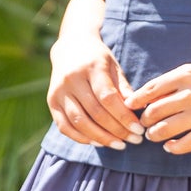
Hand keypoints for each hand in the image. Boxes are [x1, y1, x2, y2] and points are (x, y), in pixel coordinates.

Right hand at [47, 34, 143, 148]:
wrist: (70, 45)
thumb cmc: (98, 58)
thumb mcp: (114, 66)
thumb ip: (124, 88)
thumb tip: (138, 111)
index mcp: (91, 67)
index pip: (108, 98)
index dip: (124, 117)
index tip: (138, 130)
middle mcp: (72, 79)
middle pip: (95, 112)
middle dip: (117, 130)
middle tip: (134, 140)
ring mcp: (59, 91)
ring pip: (79, 122)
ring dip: (101, 138)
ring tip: (119, 145)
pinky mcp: (51, 101)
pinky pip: (64, 126)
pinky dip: (81, 138)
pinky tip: (98, 142)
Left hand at [127, 58, 190, 154]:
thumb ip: (174, 82)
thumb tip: (149, 97)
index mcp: (184, 75)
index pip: (149, 90)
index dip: (136, 101)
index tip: (131, 107)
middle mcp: (190, 94)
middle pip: (153, 112)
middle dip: (144, 120)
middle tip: (145, 124)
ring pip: (163, 130)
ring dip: (154, 135)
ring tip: (154, 135)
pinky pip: (183, 145)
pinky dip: (172, 147)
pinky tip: (170, 146)